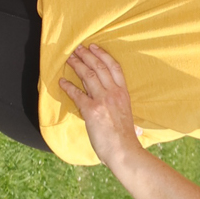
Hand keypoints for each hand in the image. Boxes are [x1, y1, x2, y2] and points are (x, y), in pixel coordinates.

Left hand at [55, 40, 141, 166]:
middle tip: (77, 48)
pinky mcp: (91, 110)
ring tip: (69, 58)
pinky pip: (77, 94)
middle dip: (87, 55)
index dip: (103, 55)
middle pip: (99, 67)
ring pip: (88, 76)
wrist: (123, 151)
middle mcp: (113, 93)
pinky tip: (62, 82)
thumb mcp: (129, 120)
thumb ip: (125, 116)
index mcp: (124, 93)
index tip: (94, 47)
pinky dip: (68, 87)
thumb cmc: (126, 140)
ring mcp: (102, 100)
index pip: (114, 67)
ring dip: (77, 65)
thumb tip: (137, 128)